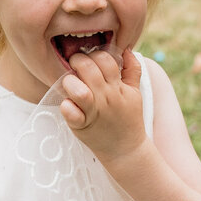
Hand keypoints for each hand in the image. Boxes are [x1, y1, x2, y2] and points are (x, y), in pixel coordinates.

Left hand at [60, 46, 146, 162]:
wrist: (126, 150)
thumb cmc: (128, 119)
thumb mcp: (135, 93)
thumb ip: (132, 70)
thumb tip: (128, 50)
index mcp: (118, 87)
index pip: (106, 60)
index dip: (94, 54)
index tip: (89, 59)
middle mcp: (106, 97)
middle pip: (88, 69)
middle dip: (77, 61)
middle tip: (74, 66)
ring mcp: (94, 112)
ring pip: (78, 89)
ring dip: (69, 82)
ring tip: (70, 84)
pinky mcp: (82, 126)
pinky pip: (70, 113)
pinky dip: (65, 106)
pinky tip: (67, 104)